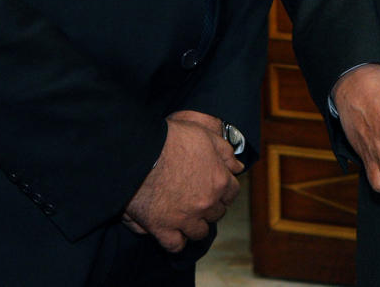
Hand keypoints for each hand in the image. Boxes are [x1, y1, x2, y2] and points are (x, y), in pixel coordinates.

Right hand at [122, 114, 243, 251]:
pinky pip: (176, 245)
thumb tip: (238, 167)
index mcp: (219, 181)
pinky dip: (176, 240)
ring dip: (196, 224)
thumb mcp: (205, 135)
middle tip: (199, 198)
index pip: (232, 192)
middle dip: (211, 206)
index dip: (224, 188)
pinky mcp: (163, 228)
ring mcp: (185, 218)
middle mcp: (206, 203)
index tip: (215, 185)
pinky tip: (173, 231)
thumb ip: (225, 152)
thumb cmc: (173, 138)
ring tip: (187, 215)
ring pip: (199, 232)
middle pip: (217, 213)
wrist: (141, 151)